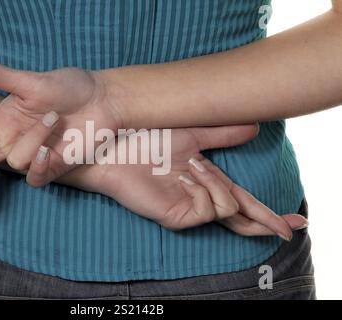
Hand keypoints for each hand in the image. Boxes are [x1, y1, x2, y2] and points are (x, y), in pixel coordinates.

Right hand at [0, 52, 120, 188]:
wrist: (104, 100)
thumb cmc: (70, 87)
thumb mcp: (32, 81)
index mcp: (5, 122)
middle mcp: (16, 141)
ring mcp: (34, 155)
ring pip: (17, 163)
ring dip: (33, 140)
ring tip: (54, 118)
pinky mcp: (54, 166)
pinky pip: (37, 176)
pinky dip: (40, 164)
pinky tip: (49, 150)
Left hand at [57, 125, 307, 237]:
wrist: (117, 145)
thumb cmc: (148, 138)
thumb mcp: (193, 134)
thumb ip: (222, 135)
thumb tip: (254, 128)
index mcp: (206, 180)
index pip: (243, 200)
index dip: (268, 212)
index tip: (296, 222)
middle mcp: (199, 197)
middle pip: (241, 217)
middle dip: (267, 220)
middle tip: (292, 227)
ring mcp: (187, 208)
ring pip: (227, 207)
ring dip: (217, 183)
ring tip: (192, 166)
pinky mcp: (175, 215)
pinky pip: (207, 209)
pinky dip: (202, 189)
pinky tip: (184, 176)